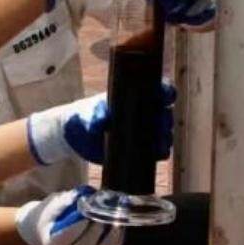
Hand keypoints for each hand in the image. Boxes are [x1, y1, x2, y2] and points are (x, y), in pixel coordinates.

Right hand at [15, 185, 123, 244]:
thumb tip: (78, 196)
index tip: (85, 213)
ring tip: (114, 215)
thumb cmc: (50, 217)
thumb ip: (62, 203)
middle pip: (86, 244)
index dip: (77, 226)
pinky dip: (117, 235)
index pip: (66, 237)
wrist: (50, 233)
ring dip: (111, 231)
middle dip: (95, 227)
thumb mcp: (50, 208)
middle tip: (102, 211)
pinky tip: (118, 221)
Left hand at [26, 83, 175, 165]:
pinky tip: (152, 154)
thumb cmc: (83, 117)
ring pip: (165, 135)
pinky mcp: (143, 150)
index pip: (161, 90)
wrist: (76, 138)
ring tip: (153, 143)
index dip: (167, 92)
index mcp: (136, 96)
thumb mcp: (87, 115)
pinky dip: (159, 153)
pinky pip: (160, 152)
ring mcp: (146, 132)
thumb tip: (103, 120)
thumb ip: (95, 117)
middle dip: (164, 120)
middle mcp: (146, 113)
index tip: (164, 97)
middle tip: (155, 126)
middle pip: (166, 115)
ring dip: (163, 139)